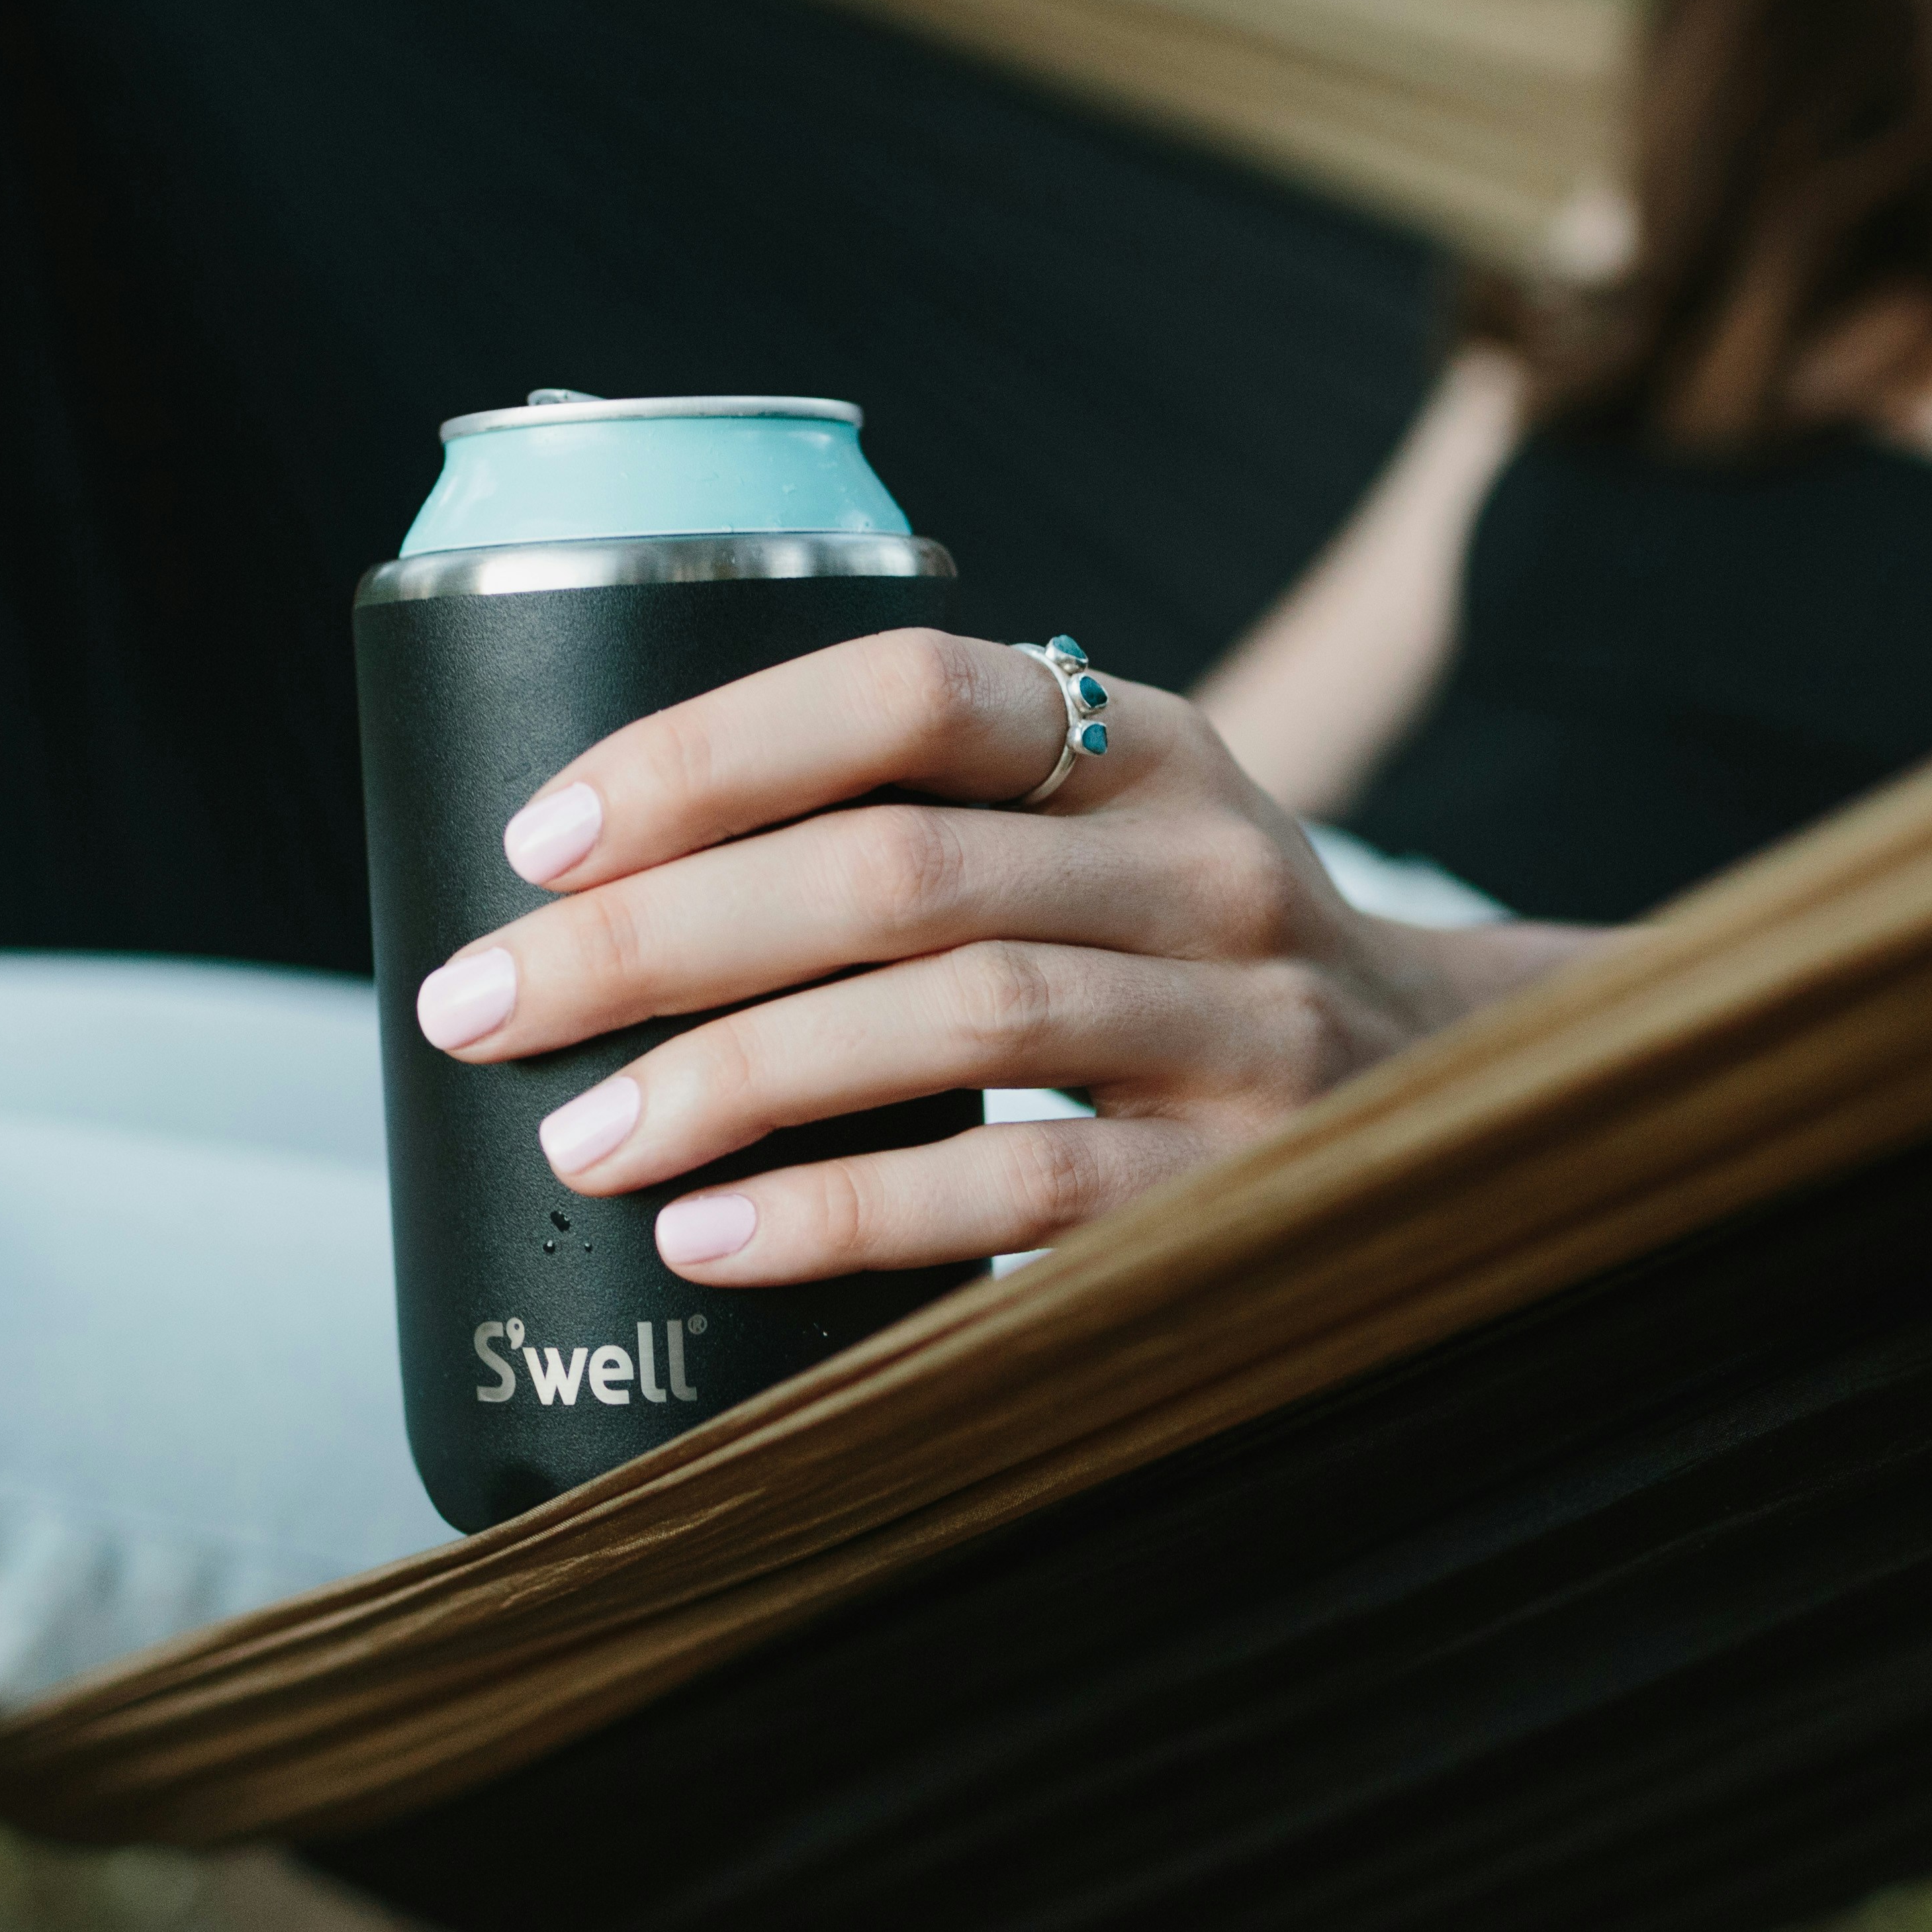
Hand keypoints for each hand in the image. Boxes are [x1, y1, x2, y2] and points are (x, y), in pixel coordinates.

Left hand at [410, 630, 1471, 1283]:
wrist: (1449, 1105)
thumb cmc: (1185, 977)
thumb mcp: (1107, 852)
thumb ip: (938, 832)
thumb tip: (598, 895)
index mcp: (1147, 744)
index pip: (910, 693)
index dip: (707, 751)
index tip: (537, 837)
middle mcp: (1206, 863)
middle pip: (894, 867)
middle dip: (654, 937)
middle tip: (482, 1003)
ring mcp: (1243, 1025)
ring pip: (957, 1020)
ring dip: (732, 1078)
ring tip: (579, 1137)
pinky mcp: (1243, 1185)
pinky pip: (1023, 1191)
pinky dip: (846, 1213)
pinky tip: (713, 1238)